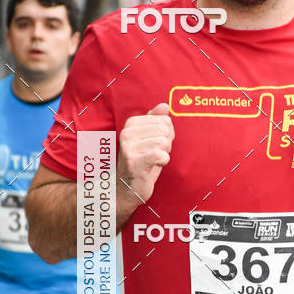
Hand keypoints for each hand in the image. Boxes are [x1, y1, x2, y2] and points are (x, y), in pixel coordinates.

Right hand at [117, 103, 174, 218]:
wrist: (127, 188)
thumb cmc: (141, 162)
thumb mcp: (149, 138)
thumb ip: (156, 120)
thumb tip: (165, 106)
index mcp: (131, 124)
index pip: (165, 121)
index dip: (166, 135)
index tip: (155, 145)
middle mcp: (127, 133)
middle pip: (165, 130)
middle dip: (166, 144)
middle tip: (154, 154)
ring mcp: (129, 148)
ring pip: (164, 142)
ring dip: (164, 154)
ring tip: (152, 160)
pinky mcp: (134, 162)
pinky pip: (160, 155)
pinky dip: (163, 161)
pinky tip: (155, 165)